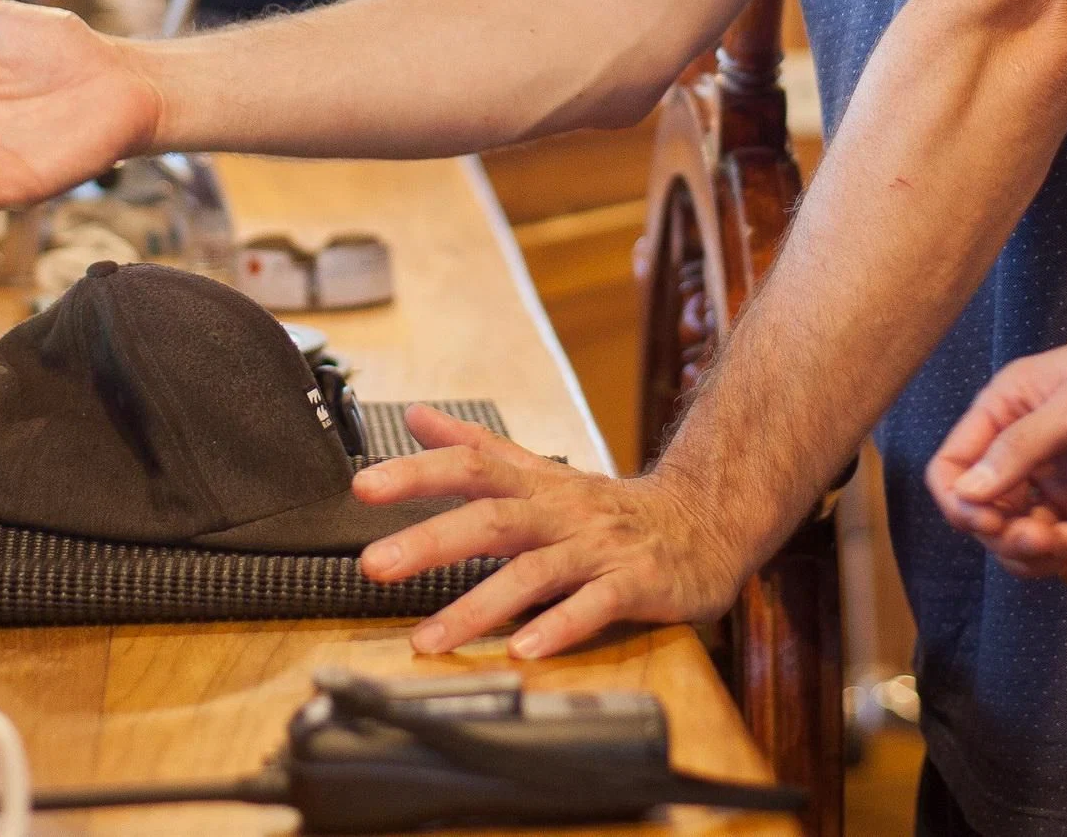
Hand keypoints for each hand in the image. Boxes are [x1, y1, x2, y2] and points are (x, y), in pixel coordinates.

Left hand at [354, 406, 758, 659]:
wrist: (704, 523)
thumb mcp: (541, 470)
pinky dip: (560, 627)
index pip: (470, 467)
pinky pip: (595, 605)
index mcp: (536, 484)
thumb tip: (417, 415)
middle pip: (491, 518)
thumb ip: (478, 447)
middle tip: (373, 564)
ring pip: (534, 571)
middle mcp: (562, 511)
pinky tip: (525, 650)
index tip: (362, 486)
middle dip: (429, 540)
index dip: (416, 472)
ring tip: (428, 639)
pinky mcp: (635, 584)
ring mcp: (598, 548)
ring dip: (477, 605)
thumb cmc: (610, 507)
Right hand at [928, 308, 1066, 588]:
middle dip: (1013, 540)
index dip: (963, 503)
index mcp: (1008, 412)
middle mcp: (1030, 455)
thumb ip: (1022, 446)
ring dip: (1048, 559)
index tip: (994, 521)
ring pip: (1027, 548)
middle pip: (987, 519)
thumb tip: (966, 492)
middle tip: (1052, 539)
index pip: (953, 467)